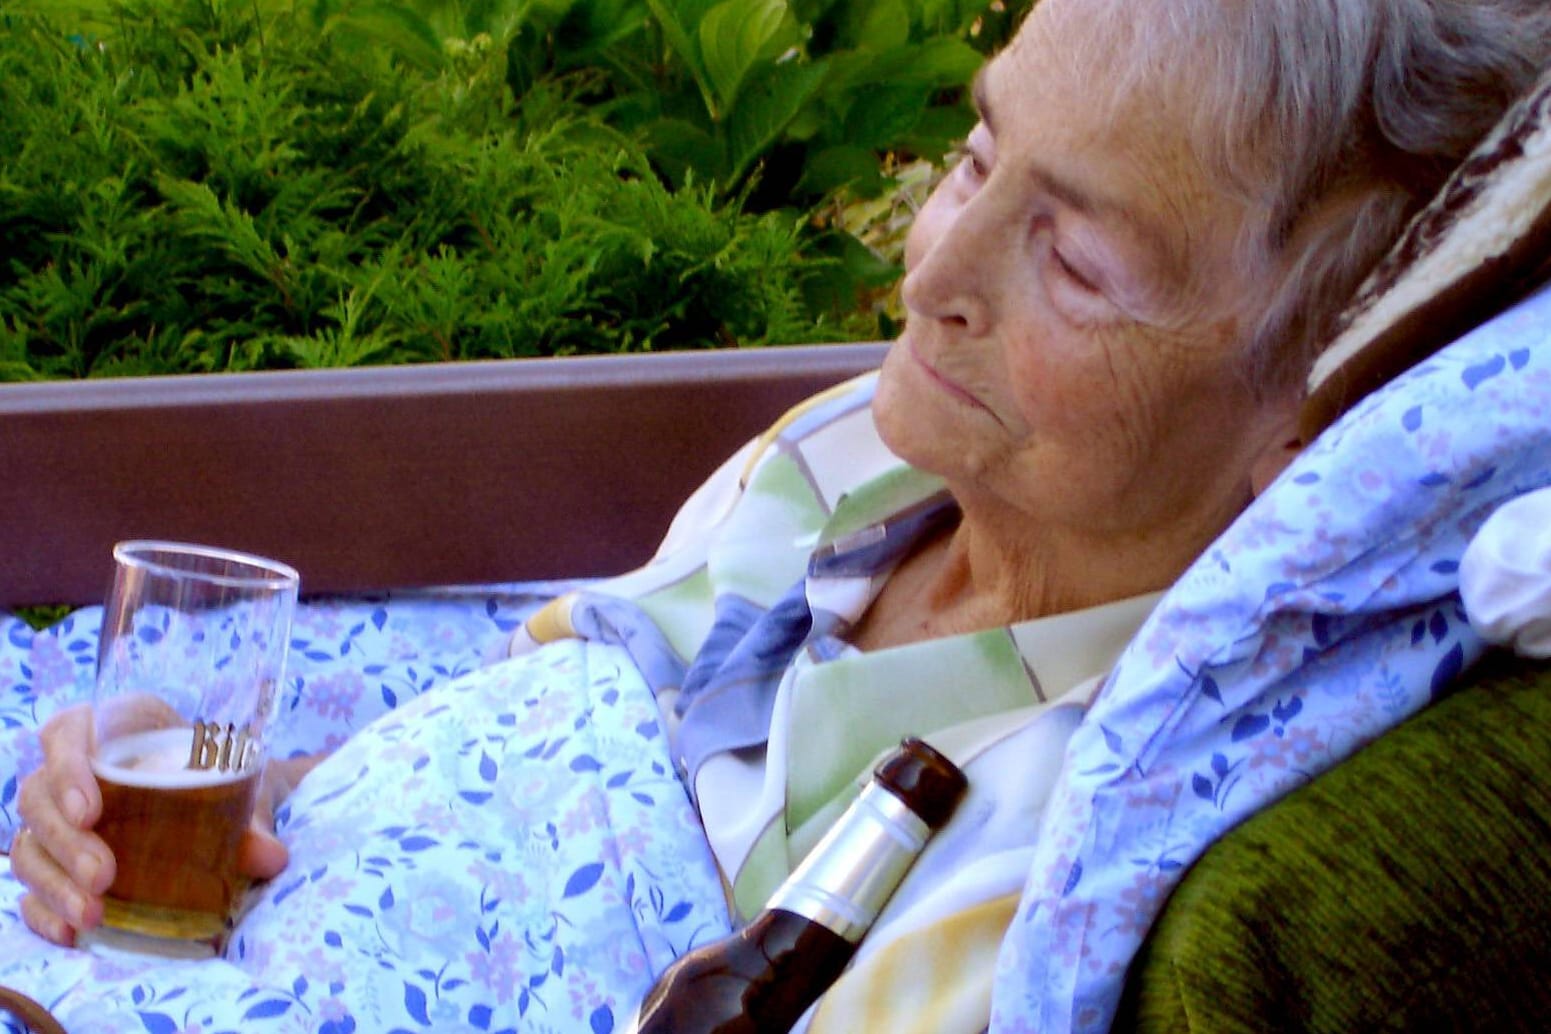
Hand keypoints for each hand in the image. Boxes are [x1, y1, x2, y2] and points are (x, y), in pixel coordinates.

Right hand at [12, 704, 326, 945]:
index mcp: (118, 725)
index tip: (90, 812)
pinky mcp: (58, 860)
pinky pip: (32, 884)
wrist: (235, 802)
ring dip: (54, 882)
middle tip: (103, 877)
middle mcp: (77, 766)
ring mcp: (60, 815)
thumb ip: (251, 819)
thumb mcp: (245, 789)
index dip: (67, 769)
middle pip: (39, 796)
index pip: (68, 733)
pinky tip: (69, 932)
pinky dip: (44, 910)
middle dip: (66, 841)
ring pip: (30, 843)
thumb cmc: (228, 778)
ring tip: (92, 914)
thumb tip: (270, 856)